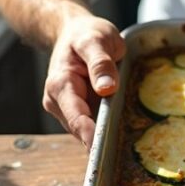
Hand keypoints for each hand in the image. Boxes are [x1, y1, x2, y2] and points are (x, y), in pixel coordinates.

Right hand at [42, 15, 126, 148]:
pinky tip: (120, 126)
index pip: (76, 117)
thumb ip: (100, 63)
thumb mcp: (96, 40)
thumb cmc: (86, 34)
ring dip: (104, 134)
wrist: (75, 32)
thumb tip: (107, 88)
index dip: (90, 135)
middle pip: (81, 129)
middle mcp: (58, 101)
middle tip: (124, 152)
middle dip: (101, 139)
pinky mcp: (77, 112)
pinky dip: (105, 127)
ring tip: (126, 134)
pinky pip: (92, 125)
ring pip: (86, 131)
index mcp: (60, 84)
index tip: (102, 150)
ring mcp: (66, 109)